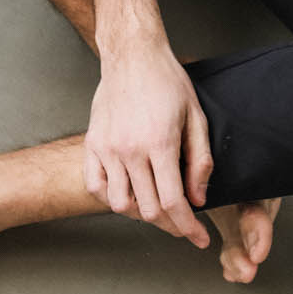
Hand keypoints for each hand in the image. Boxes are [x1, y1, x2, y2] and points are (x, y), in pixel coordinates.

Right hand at [83, 38, 212, 246]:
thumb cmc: (167, 81)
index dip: (189, 228)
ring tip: (157, 207)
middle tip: (183, 225)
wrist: (133, 55)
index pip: (174, 202)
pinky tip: (129, 194)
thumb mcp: (196, 116)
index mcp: (160, 143)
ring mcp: (107, 148)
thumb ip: (200, 161)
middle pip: (149, 210)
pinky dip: (111, 199)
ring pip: (120, 205)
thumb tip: (199, 198)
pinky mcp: (92, 144)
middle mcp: (130, 150)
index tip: (199, 238)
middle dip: (171, 226)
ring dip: (141, 214)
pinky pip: (96, 187)